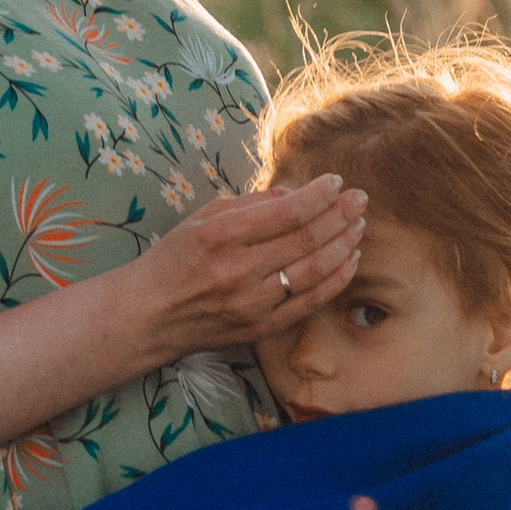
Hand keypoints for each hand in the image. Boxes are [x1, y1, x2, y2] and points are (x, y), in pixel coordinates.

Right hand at [114, 172, 366, 367]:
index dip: (319, 195)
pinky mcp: (262, 327)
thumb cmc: (174, 260)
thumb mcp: (202, 218)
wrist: (149, 316)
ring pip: (315, 271)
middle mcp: (239, 271)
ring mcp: (253, 303)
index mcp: (221, 236)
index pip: (286, 212)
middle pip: (307, 240)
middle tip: (360, 199)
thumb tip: (296, 193)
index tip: (337, 182)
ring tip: (358, 225)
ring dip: (343, 245)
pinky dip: (336, 280)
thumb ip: (251, 203)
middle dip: (340, 215)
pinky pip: (310, 302)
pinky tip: (350, 260)